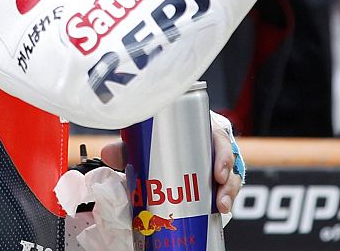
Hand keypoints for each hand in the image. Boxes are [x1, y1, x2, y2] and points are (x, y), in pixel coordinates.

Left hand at [97, 115, 242, 215]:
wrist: (167, 143)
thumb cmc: (161, 137)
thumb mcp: (146, 140)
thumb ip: (128, 147)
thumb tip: (109, 154)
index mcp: (200, 130)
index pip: (218, 137)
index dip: (222, 154)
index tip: (218, 172)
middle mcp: (211, 146)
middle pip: (228, 159)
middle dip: (228, 177)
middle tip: (219, 188)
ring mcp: (215, 163)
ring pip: (230, 176)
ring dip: (229, 191)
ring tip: (221, 206)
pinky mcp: (214, 179)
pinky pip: (225, 188)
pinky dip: (224, 199)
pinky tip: (221, 209)